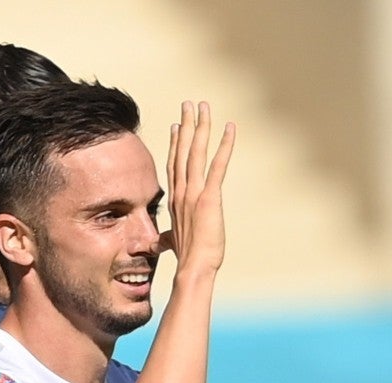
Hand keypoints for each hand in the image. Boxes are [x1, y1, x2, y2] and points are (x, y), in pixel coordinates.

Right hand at [163, 100, 234, 275]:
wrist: (192, 269)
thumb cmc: (187, 259)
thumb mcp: (175, 244)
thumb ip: (168, 239)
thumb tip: (161, 245)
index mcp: (175, 200)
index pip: (174, 165)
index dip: (175, 144)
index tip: (176, 126)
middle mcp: (182, 192)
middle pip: (183, 151)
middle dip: (186, 125)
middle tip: (189, 104)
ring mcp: (194, 193)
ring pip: (196, 152)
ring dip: (200, 127)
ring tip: (203, 107)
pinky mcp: (209, 198)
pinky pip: (218, 166)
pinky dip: (224, 146)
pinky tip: (230, 129)